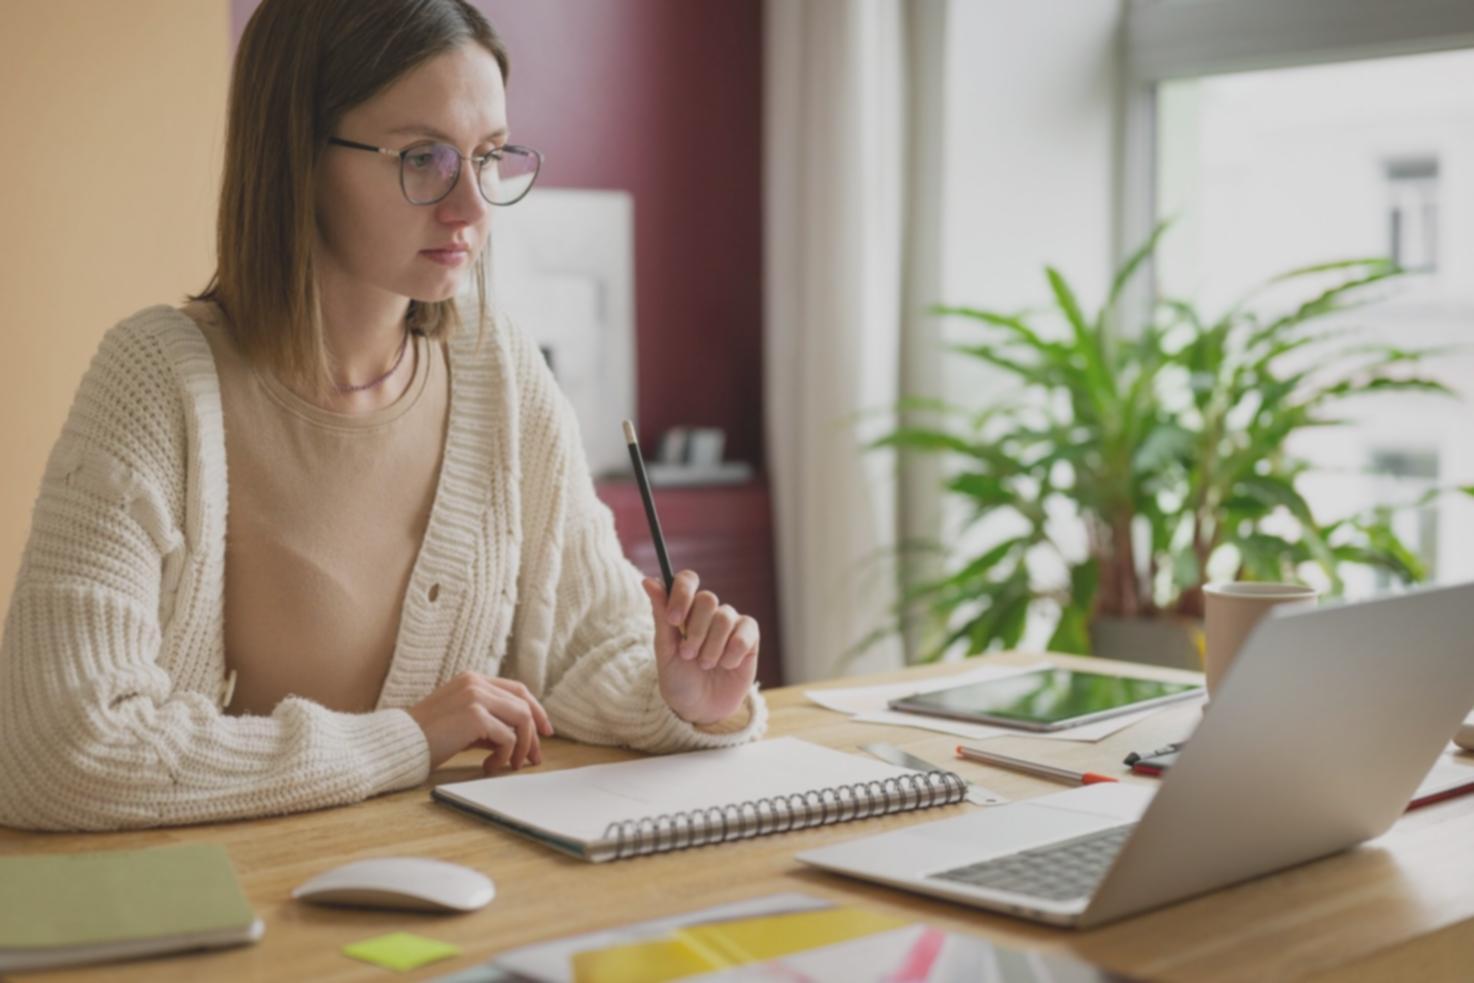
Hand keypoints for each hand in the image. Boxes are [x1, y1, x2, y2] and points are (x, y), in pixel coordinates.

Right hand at [407, 672, 553, 774]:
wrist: (400, 744)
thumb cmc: (429, 737)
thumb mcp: (463, 724)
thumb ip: (490, 723)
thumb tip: (520, 738)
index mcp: (473, 679)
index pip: (518, 689)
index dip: (536, 710)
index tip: (546, 732)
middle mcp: (476, 682)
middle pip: (524, 704)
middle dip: (533, 734)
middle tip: (534, 758)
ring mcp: (475, 696)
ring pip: (521, 719)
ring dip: (521, 746)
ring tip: (511, 765)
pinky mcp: (475, 715)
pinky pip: (507, 736)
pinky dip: (504, 755)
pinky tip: (489, 766)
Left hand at [642, 570, 759, 725]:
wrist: (700, 709)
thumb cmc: (678, 679)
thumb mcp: (665, 650)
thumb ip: (660, 614)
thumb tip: (648, 580)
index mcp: (685, 609)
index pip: (687, 580)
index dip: (682, 594)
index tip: (673, 619)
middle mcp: (708, 613)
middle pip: (708, 598)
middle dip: (695, 630)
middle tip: (688, 655)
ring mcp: (730, 624)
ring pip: (725, 617)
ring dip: (712, 646)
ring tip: (705, 665)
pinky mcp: (749, 639)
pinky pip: (745, 632)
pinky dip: (733, 652)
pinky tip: (726, 665)